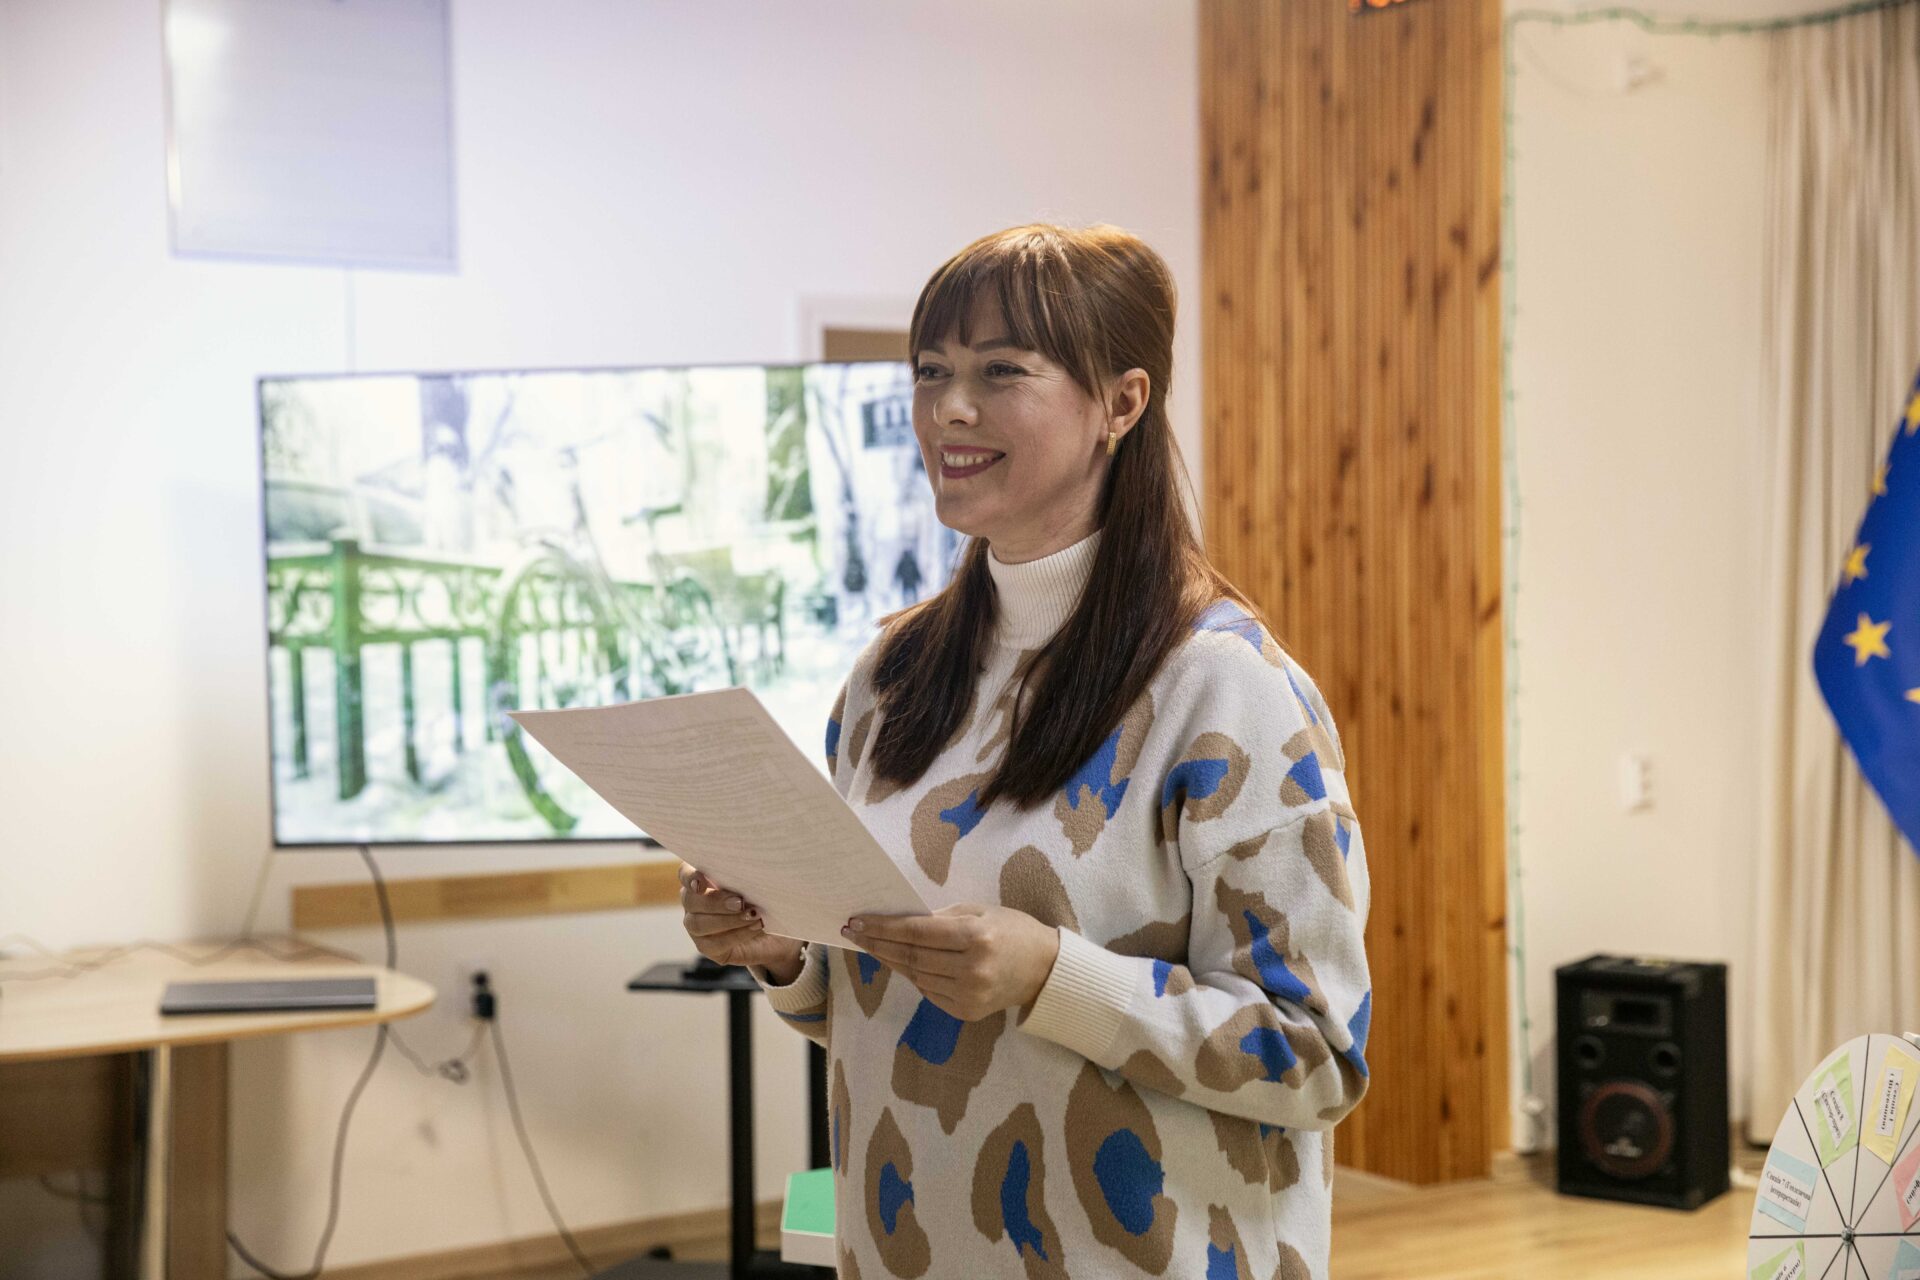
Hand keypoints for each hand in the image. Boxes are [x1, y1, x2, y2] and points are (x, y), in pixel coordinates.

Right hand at [677, 863, 804, 978]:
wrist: (777, 929)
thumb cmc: (765, 898)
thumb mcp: (758, 883)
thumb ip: (747, 876)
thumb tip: (751, 871)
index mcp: (702, 879)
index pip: (685, 873)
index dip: (690, 877)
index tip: (701, 883)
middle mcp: (694, 902)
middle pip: (690, 900)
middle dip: (715, 902)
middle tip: (739, 902)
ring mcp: (697, 926)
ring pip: (698, 924)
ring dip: (727, 920)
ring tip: (753, 915)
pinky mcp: (707, 947)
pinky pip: (715, 943)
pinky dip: (737, 934)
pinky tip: (755, 927)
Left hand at [844, 904, 1060, 1022]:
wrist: (1045, 970)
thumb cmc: (1012, 930)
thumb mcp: (980, 911)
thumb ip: (942, 916)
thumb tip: (899, 921)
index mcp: (977, 937)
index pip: (917, 933)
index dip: (883, 928)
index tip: (857, 921)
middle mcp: (972, 970)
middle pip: (911, 957)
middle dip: (877, 943)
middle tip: (853, 932)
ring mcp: (970, 995)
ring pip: (916, 976)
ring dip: (891, 960)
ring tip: (874, 945)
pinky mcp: (967, 1013)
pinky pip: (929, 992)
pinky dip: (914, 976)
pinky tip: (903, 963)